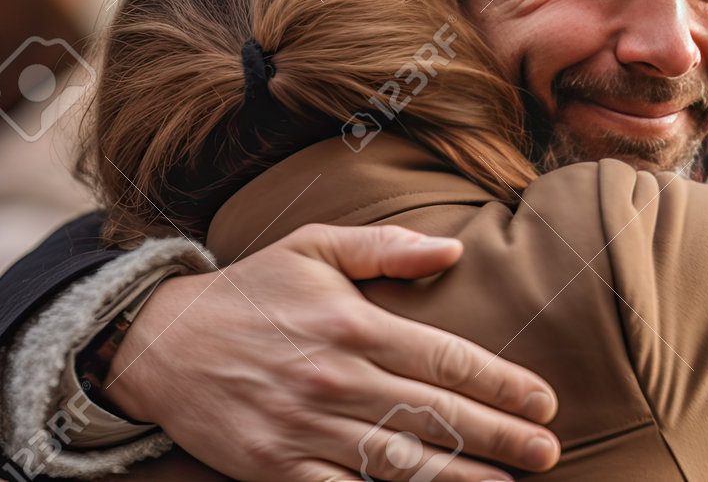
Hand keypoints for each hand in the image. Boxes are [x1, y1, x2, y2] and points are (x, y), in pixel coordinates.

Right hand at [105, 224, 560, 480]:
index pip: (446, 358)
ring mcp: (305, 429)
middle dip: (500, 436)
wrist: (159, 344)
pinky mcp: (276, 468)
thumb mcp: (314, 247)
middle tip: (548, 452)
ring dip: (460, 477)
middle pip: (435, 415)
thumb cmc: (250, 291)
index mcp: (353, 324)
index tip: (545, 401)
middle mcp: (336, 379)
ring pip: (400, 462)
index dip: (502, 383)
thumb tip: (453, 251)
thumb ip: (386, 248)